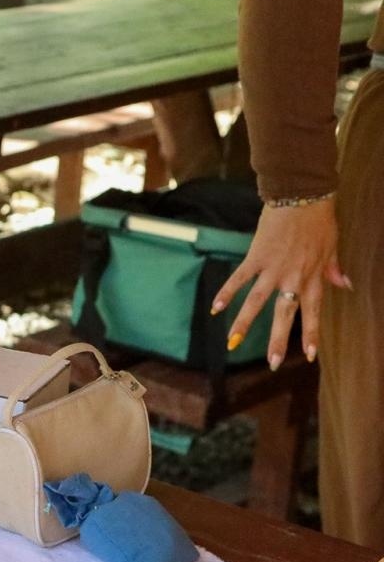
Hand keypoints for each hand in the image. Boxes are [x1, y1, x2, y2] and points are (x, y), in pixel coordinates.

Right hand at [213, 196, 346, 369]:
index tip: (309, 355)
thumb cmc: (319, 221)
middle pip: (283, 314)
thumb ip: (334, 269)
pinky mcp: (256, 257)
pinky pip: (239, 278)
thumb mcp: (332, 247)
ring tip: (231, 344)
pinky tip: (215, 309)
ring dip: (243, 324)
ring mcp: (272, 269)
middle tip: (272, 364)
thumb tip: (346, 285)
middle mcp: (292, 278)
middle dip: (277, 340)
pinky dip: (226, 293)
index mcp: (313, 277)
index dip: (311, 334)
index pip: (313, 312)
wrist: (302, 198)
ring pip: (256, 302)